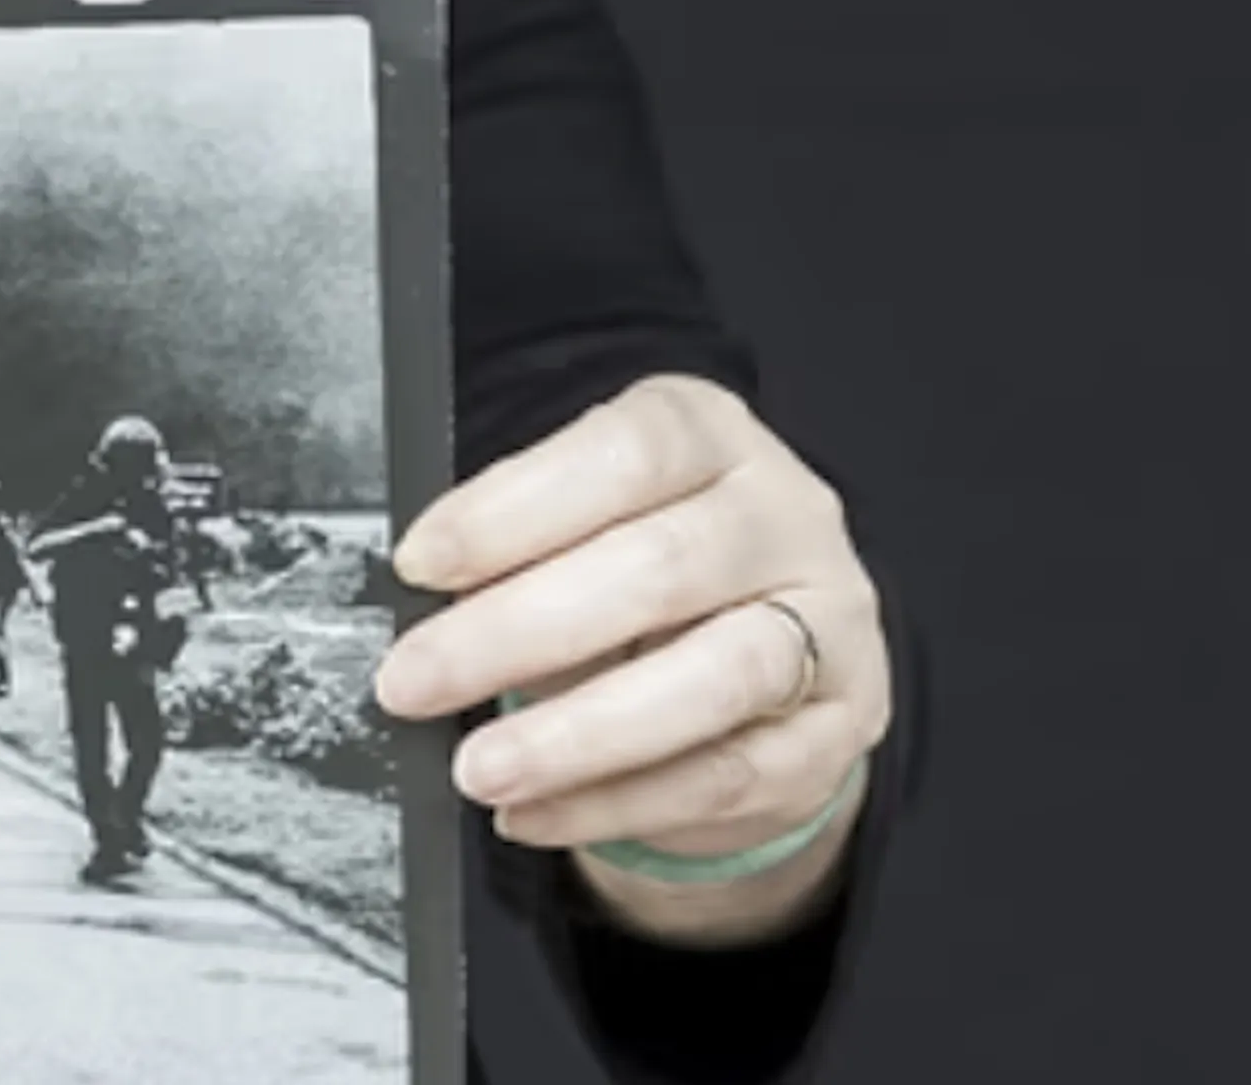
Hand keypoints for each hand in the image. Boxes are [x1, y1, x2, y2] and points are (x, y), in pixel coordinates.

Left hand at [376, 379, 891, 920]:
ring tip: (478, 769)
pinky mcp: (837, 731)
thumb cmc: (645, 572)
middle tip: (413, 680)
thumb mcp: (587, 526)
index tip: (418, 563)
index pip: (625, 454)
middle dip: (514, 632)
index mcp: (715, 437)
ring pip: (713, 679)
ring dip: (576, 734)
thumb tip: (413, 603)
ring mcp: (830, 625)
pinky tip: (535, 813)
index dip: (513, 509)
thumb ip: (516, 548)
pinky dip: (617, 803)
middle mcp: (787, 517)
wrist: (768, 662)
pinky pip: (727, 777)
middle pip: (660, 568)